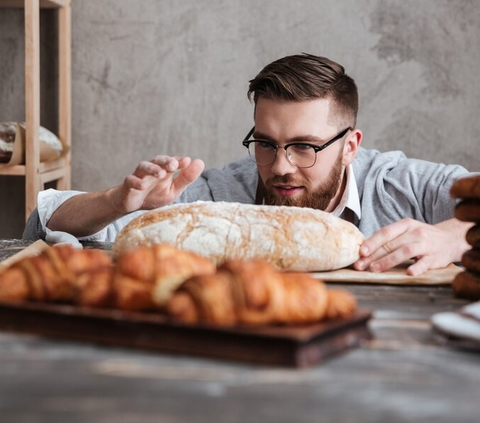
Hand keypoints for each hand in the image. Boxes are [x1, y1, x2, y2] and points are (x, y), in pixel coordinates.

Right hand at [113, 156, 204, 212]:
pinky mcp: (128, 185)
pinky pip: (130, 180)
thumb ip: (186, 178)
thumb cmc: (155, 195)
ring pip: (143, 167)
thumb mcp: (174, 189)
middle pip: (157, 160)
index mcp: (164, 170)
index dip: (178, 160)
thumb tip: (200, 162)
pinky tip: (142, 186)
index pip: (172, 161)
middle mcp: (152, 170)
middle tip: (174, 164)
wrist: (134, 205)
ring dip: (152, 169)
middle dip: (165, 161)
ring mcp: (139, 176)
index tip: (187, 161)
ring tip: (160, 173)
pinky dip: (136, 182)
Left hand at [353, 218, 471, 275]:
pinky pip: (425, 263)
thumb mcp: (406, 232)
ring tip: (375, 269)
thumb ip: (389, 239)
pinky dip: (416, 267)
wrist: (450, 239)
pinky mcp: (435, 258)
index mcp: (405, 225)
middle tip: (361, 265)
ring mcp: (426, 245)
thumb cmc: (421, 237)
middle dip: (374, 255)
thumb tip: (364, 250)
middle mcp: (415, 233)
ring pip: (405, 252)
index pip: (385, 232)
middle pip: (391, 244)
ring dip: (388, 261)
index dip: (372, 242)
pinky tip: (408, 272)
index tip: (360, 252)